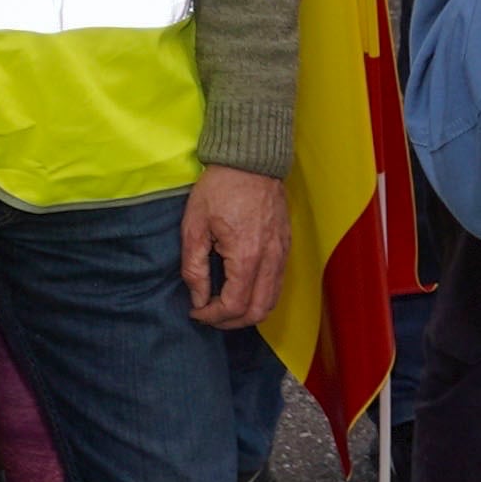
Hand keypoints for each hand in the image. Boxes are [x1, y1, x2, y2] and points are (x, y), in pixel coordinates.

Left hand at [181, 165, 288, 327]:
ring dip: (249, 311)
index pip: (234, 306)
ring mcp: (282, 253)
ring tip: (225, 305)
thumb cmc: (220, 188)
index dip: (212, 316)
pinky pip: (277, 283)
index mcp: (247, 256)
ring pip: (272, 300)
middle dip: (232, 322)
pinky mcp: (286, 245)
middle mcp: (270, 259)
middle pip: (258, 312)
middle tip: (210, 315)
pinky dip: (261, 295)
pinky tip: (242, 287)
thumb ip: (194, 267)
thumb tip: (198, 297)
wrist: (251, 159)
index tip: (195, 310)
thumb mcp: (194, 225)